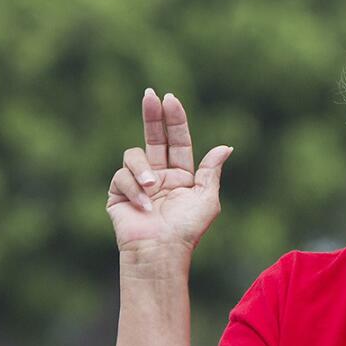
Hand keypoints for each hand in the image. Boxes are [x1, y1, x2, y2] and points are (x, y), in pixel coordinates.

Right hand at [107, 88, 232, 255]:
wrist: (160, 252)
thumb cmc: (186, 230)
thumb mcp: (207, 199)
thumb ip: (212, 171)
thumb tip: (226, 147)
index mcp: (181, 175)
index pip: (177, 141)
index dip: (174, 120)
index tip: (170, 98)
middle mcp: (158, 176)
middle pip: (152, 137)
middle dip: (151, 114)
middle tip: (149, 94)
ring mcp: (137, 184)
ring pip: (133, 155)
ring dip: (143, 168)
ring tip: (152, 187)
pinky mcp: (118, 194)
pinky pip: (121, 176)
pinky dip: (134, 189)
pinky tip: (143, 205)